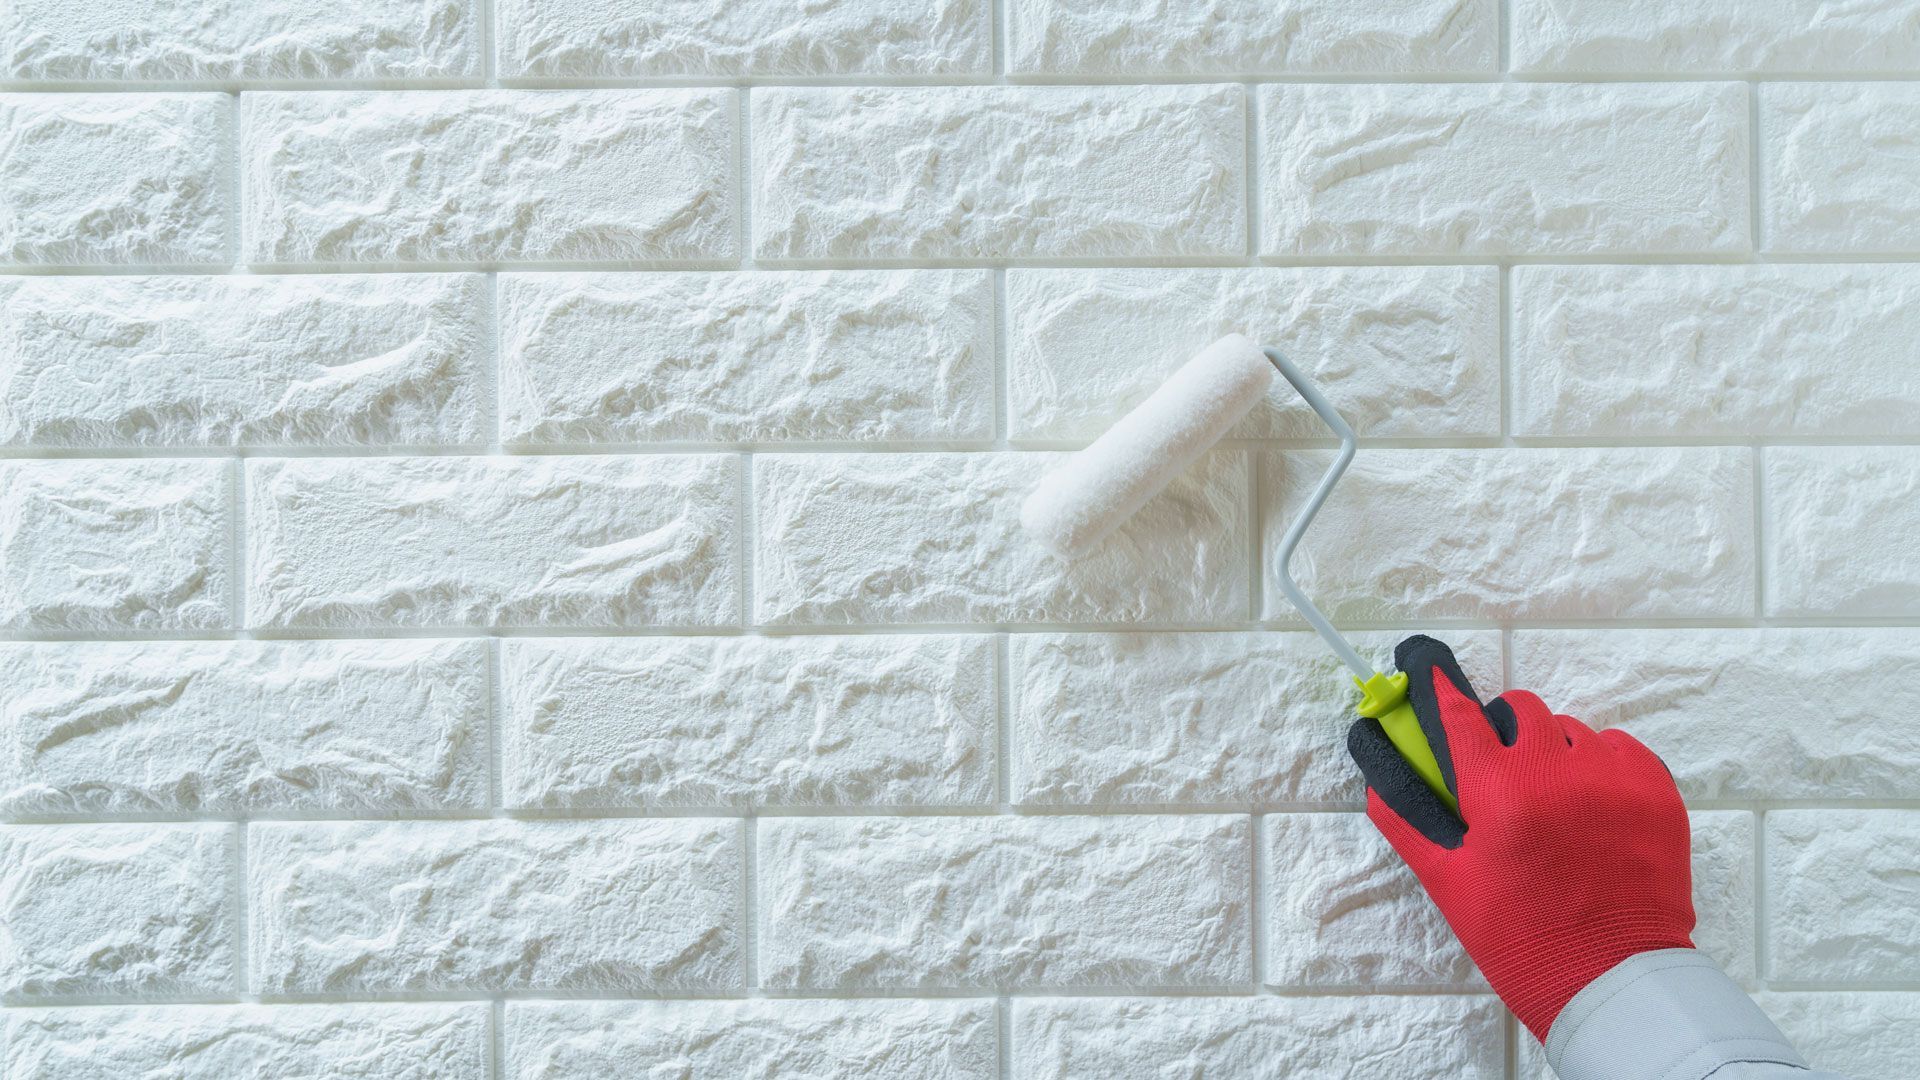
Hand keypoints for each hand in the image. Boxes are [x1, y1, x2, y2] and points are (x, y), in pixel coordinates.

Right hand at [1346, 635, 1695, 1041]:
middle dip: (1503, 729)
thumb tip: (1376, 774)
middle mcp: (1558, 773)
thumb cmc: (1522, 940)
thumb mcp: (1450, 885)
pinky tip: (1593, 806)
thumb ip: (1408, 823)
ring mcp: (1613, 779)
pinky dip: (1602, 766)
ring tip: (1553, 800)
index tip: (1426, 667)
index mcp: (1500, 796)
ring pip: (1572, 730)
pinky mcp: (1657, 792)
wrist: (1612, 982)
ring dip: (1553, 751)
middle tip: (1502, 769)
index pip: (1459, 718)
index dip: (1438, 689)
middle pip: (1520, 710)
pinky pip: (1621, 749)